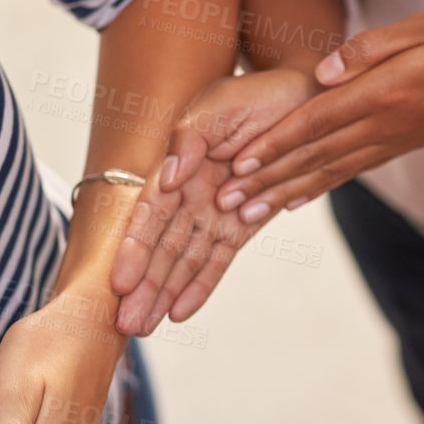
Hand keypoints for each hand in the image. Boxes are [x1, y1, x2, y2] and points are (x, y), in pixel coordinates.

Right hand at [110, 68, 316, 333]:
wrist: (303, 99)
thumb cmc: (253, 97)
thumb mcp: (214, 107)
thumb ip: (188, 140)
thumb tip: (168, 176)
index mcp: (177, 168)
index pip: (148, 215)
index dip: (134, 248)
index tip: (120, 281)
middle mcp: (191, 195)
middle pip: (162, 248)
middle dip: (143, 286)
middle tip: (126, 323)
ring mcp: (216, 212)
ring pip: (186, 261)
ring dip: (164, 294)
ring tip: (144, 327)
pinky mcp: (244, 224)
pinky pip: (220, 260)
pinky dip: (201, 285)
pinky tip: (181, 312)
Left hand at [214, 11, 423, 226]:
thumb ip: (369, 49)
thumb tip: (322, 72)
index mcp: (385, 93)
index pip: (316, 120)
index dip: (274, 142)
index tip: (237, 162)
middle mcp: (384, 125)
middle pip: (313, 154)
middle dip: (266, 178)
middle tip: (224, 201)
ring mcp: (393, 140)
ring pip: (328, 170)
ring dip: (284, 190)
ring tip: (246, 211)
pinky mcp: (402, 145)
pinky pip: (351, 170)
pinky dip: (319, 186)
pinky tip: (295, 199)